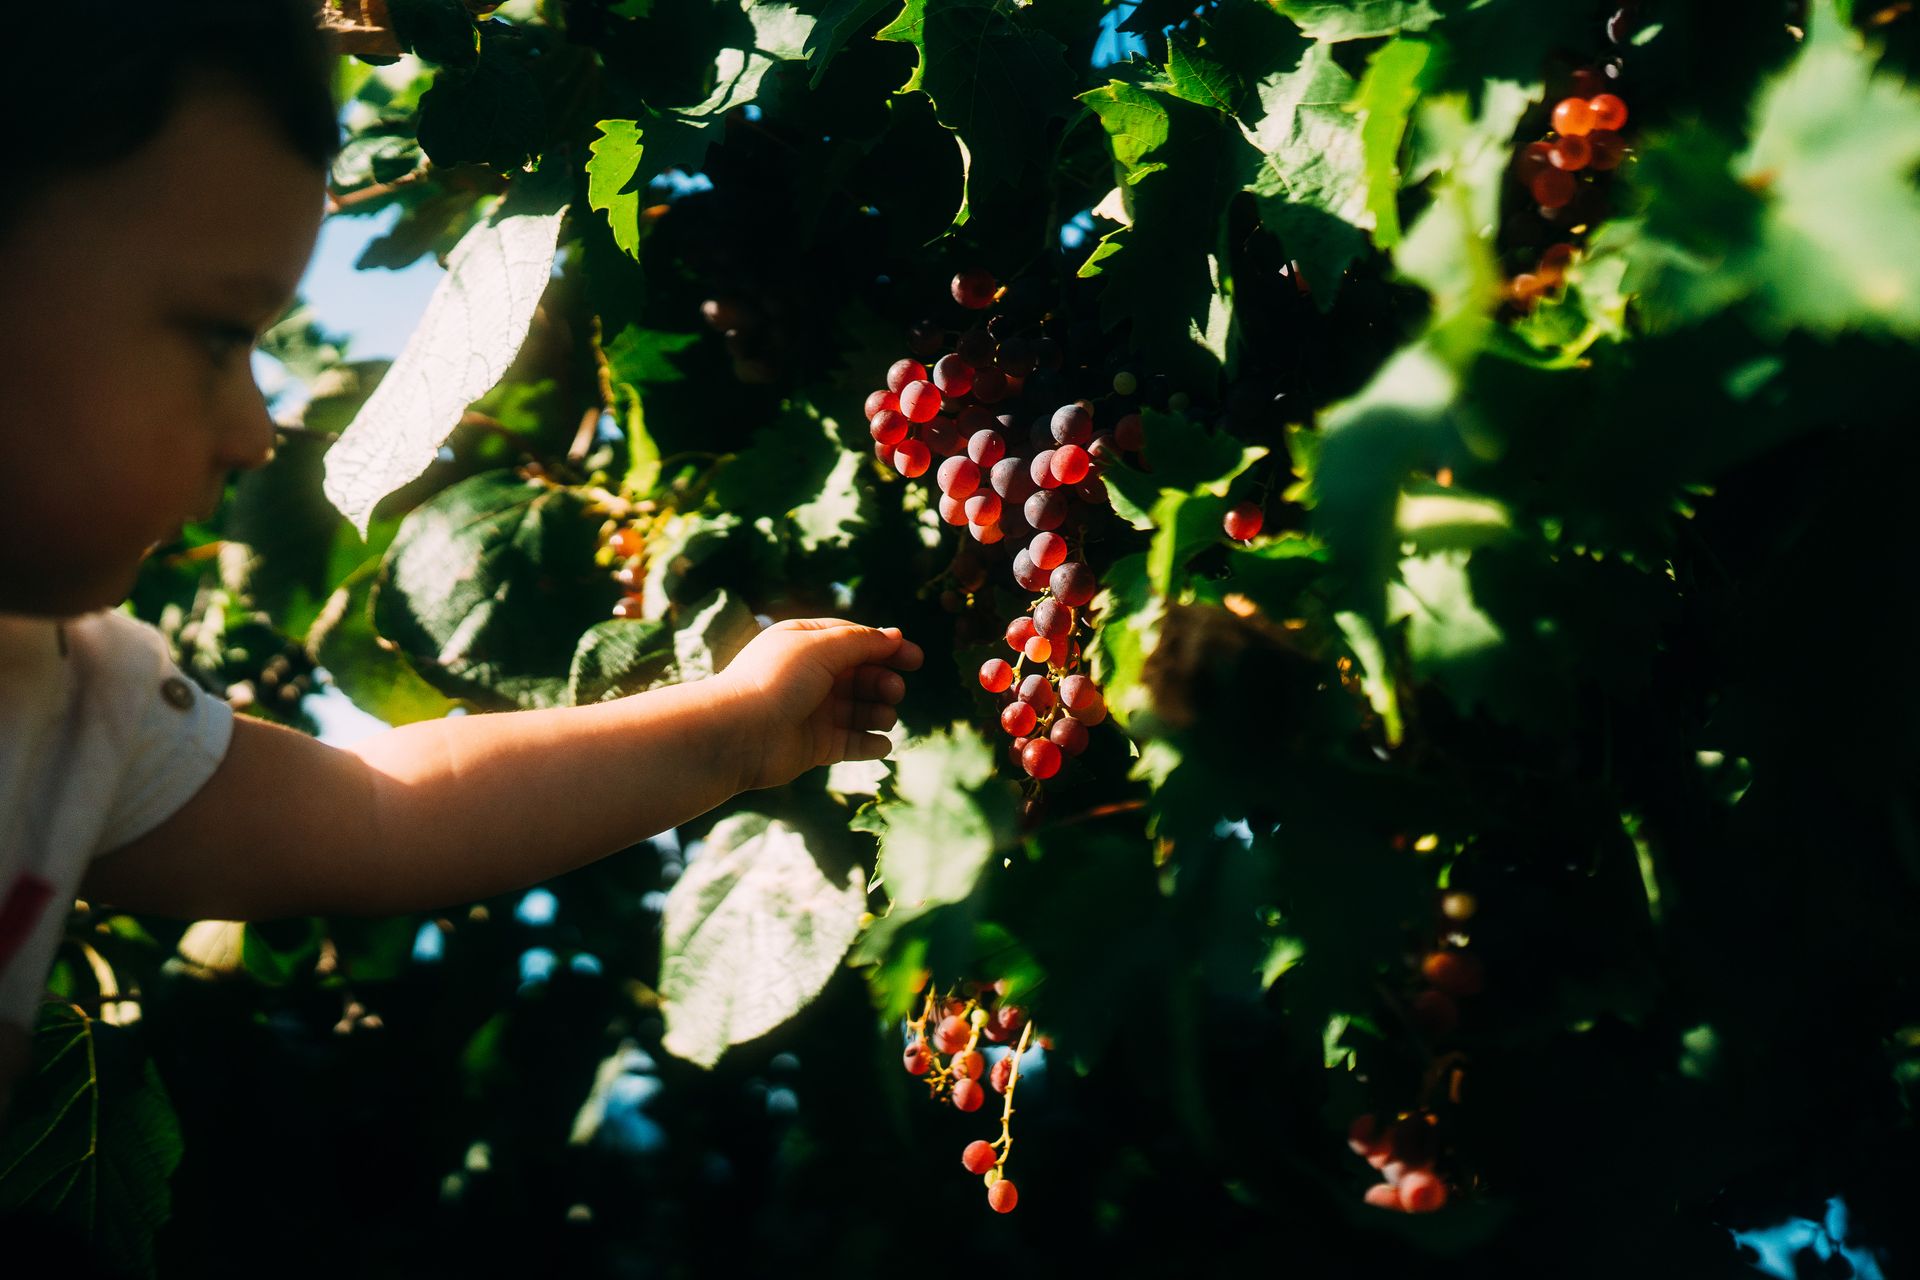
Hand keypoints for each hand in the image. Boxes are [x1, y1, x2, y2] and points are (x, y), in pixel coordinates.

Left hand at [716, 618, 923, 790]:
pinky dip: (870, 744)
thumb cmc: (775, 681)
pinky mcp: (816, 745)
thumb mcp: (820, 647)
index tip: (915, 659)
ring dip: (880, 712)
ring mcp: (814, 712)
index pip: (855, 640)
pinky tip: (881, 744)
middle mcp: (811, 676)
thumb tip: (895, 635)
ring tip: (885, 717)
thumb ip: (861, 641)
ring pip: (861, 710)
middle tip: (893, 690)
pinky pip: (852, 743)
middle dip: (883, 682)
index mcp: (807, 644)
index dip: (887, 648)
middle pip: (862, 675)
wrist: (738, 733)